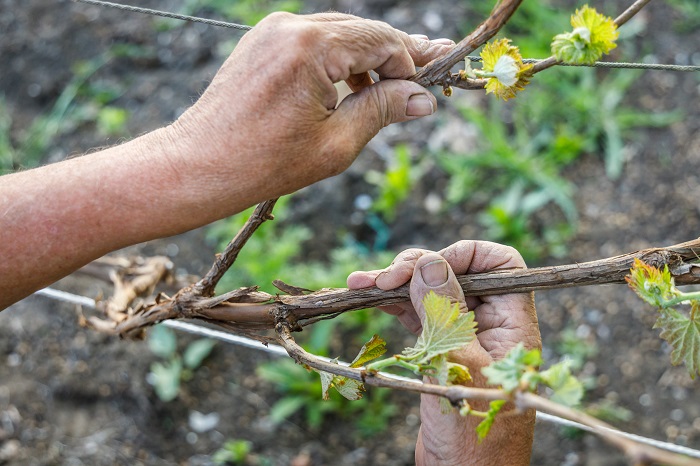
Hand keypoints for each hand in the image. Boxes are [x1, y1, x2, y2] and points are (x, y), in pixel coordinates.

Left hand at [168, 12, 453, 215]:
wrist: (200, 164)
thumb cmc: (266, 162)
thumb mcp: (336, 143)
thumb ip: (382, 110)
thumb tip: (423, 98)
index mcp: (312, 47)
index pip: (381, 41)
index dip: (411, 64)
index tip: (430, 86)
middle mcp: (291, 26)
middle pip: (362, 31)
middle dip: (396, 54)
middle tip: (433, 63)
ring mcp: (273, 31)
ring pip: (339, 35)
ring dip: (367, 59)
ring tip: (393, 84)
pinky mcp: (263, 42)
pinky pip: (313, 42)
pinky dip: (338, 60)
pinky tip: (353, 85)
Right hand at [348, 240, 539, 465]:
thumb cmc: (473, 436)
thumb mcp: (457, 367)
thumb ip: (444, 312)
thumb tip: (430, 262)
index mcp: (512, 324)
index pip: (500, 264)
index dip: (463, 255)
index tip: (425, 268)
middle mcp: (490, 324)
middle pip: (456, 273)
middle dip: (416, 268)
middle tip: (380, 278)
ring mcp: (463, 337)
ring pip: (431, 293)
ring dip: (395, 285)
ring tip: (358, 283)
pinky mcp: (440, 352)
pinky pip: (417, 316)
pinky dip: (394, 305)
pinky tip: (369, 299)